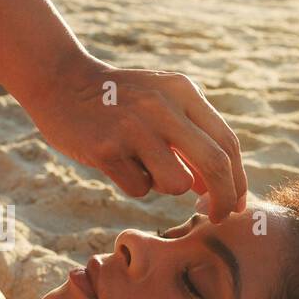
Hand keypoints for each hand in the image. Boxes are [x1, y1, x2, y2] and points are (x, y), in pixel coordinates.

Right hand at [26, 55, 247, 221]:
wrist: (61, 82)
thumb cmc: (118, 101)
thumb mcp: (160, 102)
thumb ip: (191, 137)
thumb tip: (215, 189)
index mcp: (183, 91)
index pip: (227, 142)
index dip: (236, 180)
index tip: (233, 205)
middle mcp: (162, 106)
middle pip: (214, 164)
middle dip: (223, 199)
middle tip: (216, 216)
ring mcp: (133, 127)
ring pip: (176, 183)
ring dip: (166, 186)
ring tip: (143, 166)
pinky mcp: (106, 149)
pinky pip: (139, 188)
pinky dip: (133, 183)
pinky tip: (116, 161)